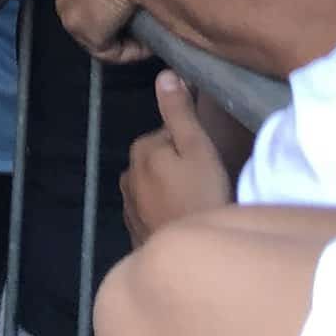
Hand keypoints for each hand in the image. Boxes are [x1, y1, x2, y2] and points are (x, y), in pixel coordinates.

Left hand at [120, 72, 233, 246]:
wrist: (193, 261)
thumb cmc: (202, 197)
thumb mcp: (198, 149)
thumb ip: (179, 112)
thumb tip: (164, 74)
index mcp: (141, 150)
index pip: (168, 135)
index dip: (191, 146)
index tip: (209, 164)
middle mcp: (127, 175)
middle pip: (159, 160)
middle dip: (179, 168)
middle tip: (207, 187)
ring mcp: (129, 208)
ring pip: (154, 187)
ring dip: (170, 192)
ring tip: (197, 207)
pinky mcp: (135, 234)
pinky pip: (151, 214)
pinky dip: (163, 215)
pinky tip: (182, 225)